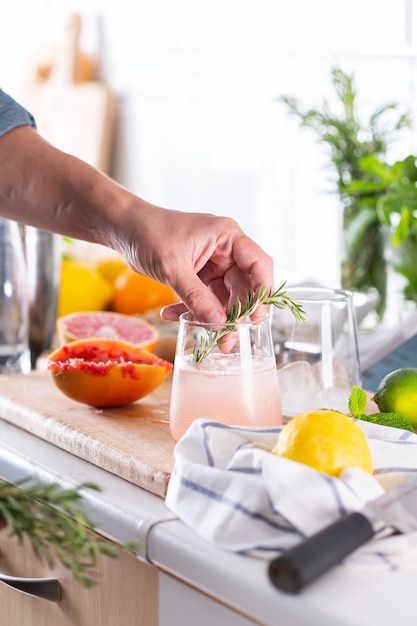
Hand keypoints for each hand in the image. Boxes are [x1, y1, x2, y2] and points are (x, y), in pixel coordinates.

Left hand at [119, 206, 273, 323]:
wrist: (124, 228)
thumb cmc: (149, 233)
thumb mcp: (173, 267)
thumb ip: (196, 296)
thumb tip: (219, 323)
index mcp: (227, 237)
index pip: (259, 264)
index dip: (263, 291)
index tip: (257, 317)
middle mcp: (225, 251)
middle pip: (244, 286)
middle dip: (234, 313)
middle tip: (227, 338)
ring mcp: (213, 264)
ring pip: (224, 297)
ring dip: (211, 316)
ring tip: (200, 333)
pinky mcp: (199, 275)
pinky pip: (204, 299)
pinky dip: (191, 310)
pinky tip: (171, 315)